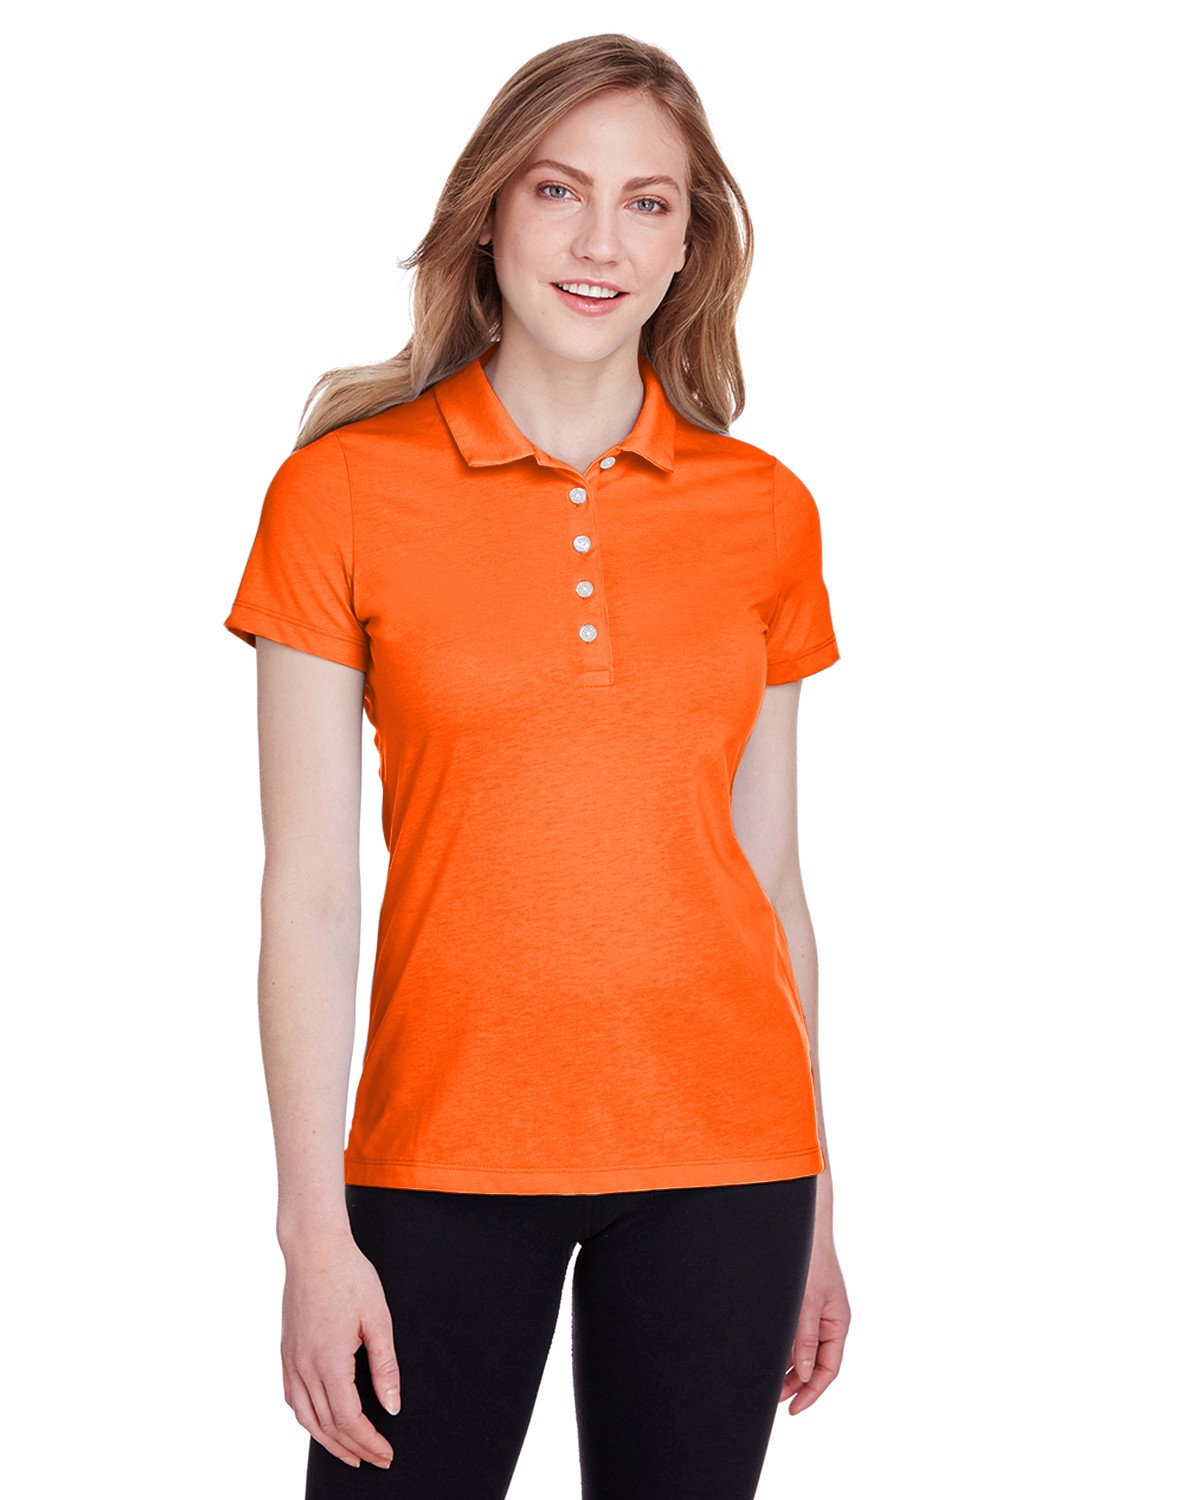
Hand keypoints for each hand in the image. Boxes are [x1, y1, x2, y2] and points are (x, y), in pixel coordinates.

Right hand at [280, 1233, 401, 1468]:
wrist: (314, 1248)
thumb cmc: (349, 1276)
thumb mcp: (378, 1318)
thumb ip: (385, 1366)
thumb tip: (392, 1407)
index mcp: (329, 1362)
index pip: (349, 1420)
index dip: (369, 1442)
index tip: (386, 1453)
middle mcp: (304, 1367)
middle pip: (327, 1425)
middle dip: (353, 1448)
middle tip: (375, 1459)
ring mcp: (291, 1361)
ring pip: (305, 1418)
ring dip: (328, 1441)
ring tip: (349, 1453)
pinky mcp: (286, 1352)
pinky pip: (292, 1398)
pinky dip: (307, 1419)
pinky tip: (320, 1421)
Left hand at [779, 1232, 849, 1413]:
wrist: (803, 1227)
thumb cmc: (811, 1260)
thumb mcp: (809, 1303)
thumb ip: (806, 1339)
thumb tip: (804, 1373)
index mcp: (837, 1324)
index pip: (829, 1369)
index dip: (812, 1392)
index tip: (794, 1409)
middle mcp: (828, 1322)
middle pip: (815, 1364)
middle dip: (796, 1384)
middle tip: (772, 1399)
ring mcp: (815, 1313)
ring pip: (803, 1351)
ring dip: (788, 1368)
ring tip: (767, 1384)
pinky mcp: (802, 1305)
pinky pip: (795, 1335)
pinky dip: (784, 1348)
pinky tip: (769, 1356)